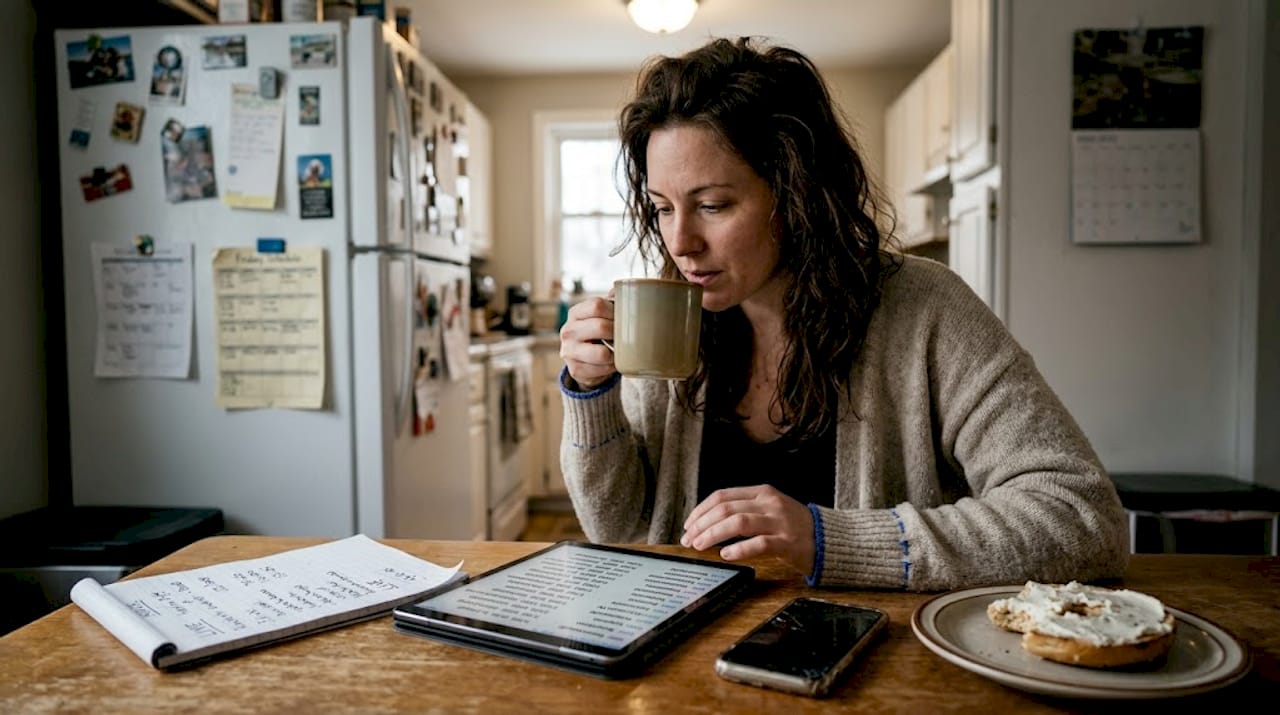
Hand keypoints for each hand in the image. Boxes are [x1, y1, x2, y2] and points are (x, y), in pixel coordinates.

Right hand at [559, 295, 616, 389]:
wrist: (585, 360)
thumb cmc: (598, 333)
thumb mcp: (601, 316)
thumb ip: (611, 302)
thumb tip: (620, 289)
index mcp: (575, 313)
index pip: (596, 305)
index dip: (614, 311)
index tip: (623, 317)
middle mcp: (568, 331)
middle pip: (600, 327)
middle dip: (617, 332)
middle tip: (624, 335)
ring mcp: (569, 351)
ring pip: (601, 353)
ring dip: (615, 353)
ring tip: (618, 350)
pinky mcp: (575, 370)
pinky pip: (602, 369)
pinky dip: (611, 367)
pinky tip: (612, 362)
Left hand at [681, 485, 815, 576]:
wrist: (829, 539)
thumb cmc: (794, 526)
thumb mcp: (770, 509)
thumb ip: (744, 510)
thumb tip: (708, 522)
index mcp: (762, 492)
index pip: (722, 496)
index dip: (701, 510)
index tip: (689, 525)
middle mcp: (769, 503)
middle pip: (726, 508)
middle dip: (702, 524)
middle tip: (688, 539)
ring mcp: (779, 522)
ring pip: (738, 522)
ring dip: (714, 534)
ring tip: (700, 545)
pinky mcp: (787, 542)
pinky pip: (759, 544)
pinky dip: (739, 549)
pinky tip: (726, 555)